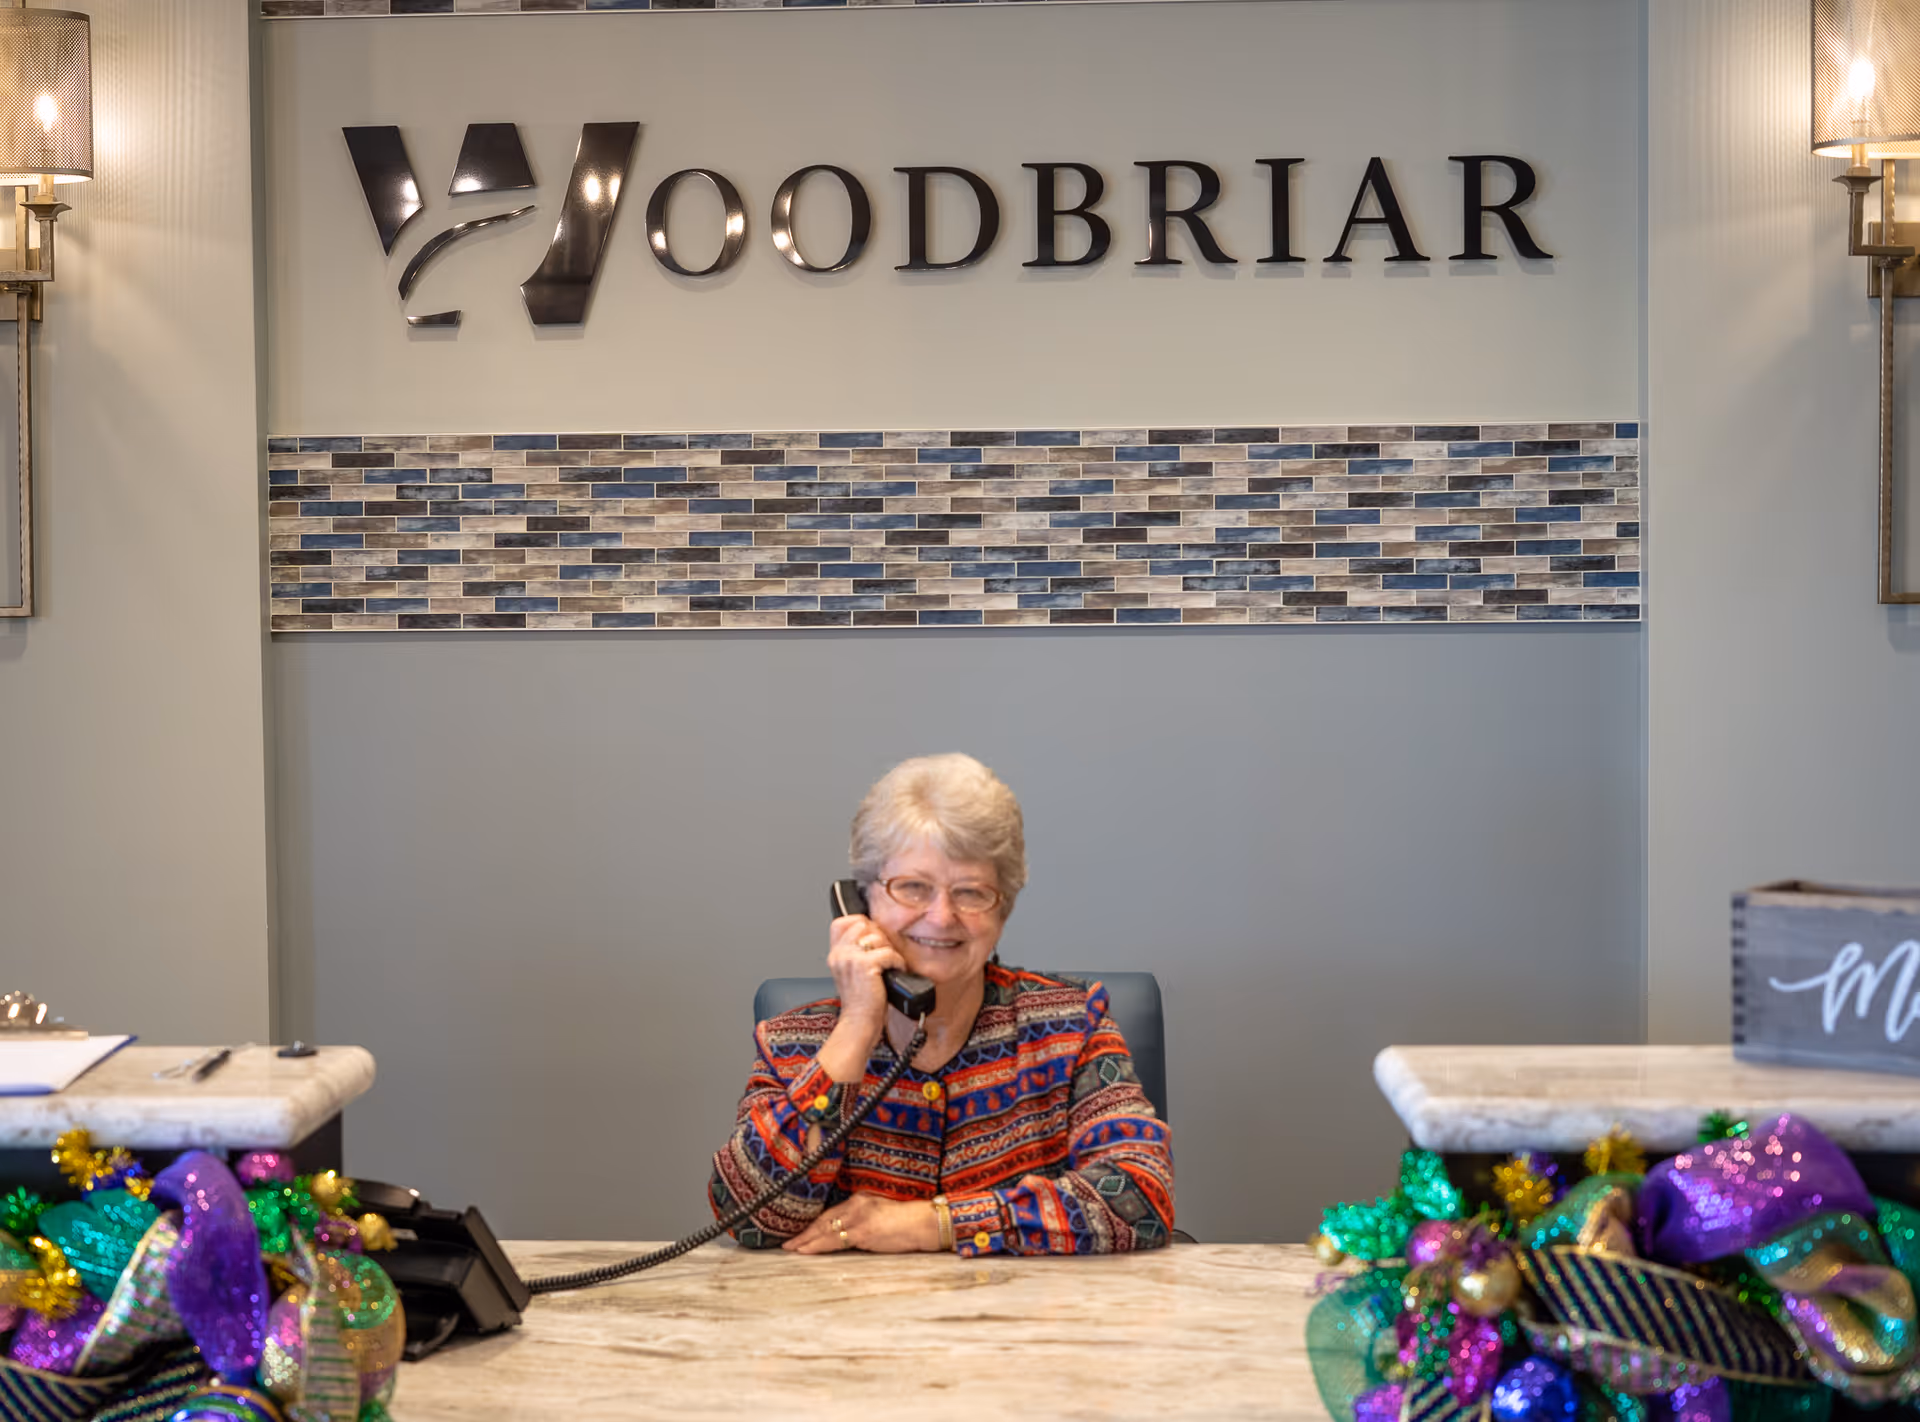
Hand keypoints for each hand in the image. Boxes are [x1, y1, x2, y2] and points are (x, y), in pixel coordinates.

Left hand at [783, 1192, 941, 1254]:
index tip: (800, 1232)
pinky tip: (807, 1250)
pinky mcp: (863, 1231)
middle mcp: (856, 1205)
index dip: (813, 1224)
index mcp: (860, 1199)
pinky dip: (818, 1246)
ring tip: (792, 1249)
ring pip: (825, 1230)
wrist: (922, 1224)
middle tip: (788, 1243)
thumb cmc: (905, 1222)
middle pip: (824, 1220)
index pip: (830, 1213)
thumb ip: (861, 1219)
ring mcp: (859, 1218)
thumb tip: (844, 1233)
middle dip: (805, 1232)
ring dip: (807, 1241)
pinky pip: (834, 1240)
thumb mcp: (879, 1213)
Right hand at [827, 909, 904, 1043]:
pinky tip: (896, 972)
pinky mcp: (865, 966)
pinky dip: (898, 962)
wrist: (859, 1023)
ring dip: (889, 950)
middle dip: (878, 937)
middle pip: (862, 924)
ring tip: (889, 965)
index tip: (871, 939)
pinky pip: (889, 953)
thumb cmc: (860, 1002)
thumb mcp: (850, 973)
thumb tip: (875, 936)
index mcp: (834, 955)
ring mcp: (850, 958)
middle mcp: (839, 954)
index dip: (860, 924)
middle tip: (883, 954)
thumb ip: (854, 954)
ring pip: (877, 937)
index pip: (841, 922)